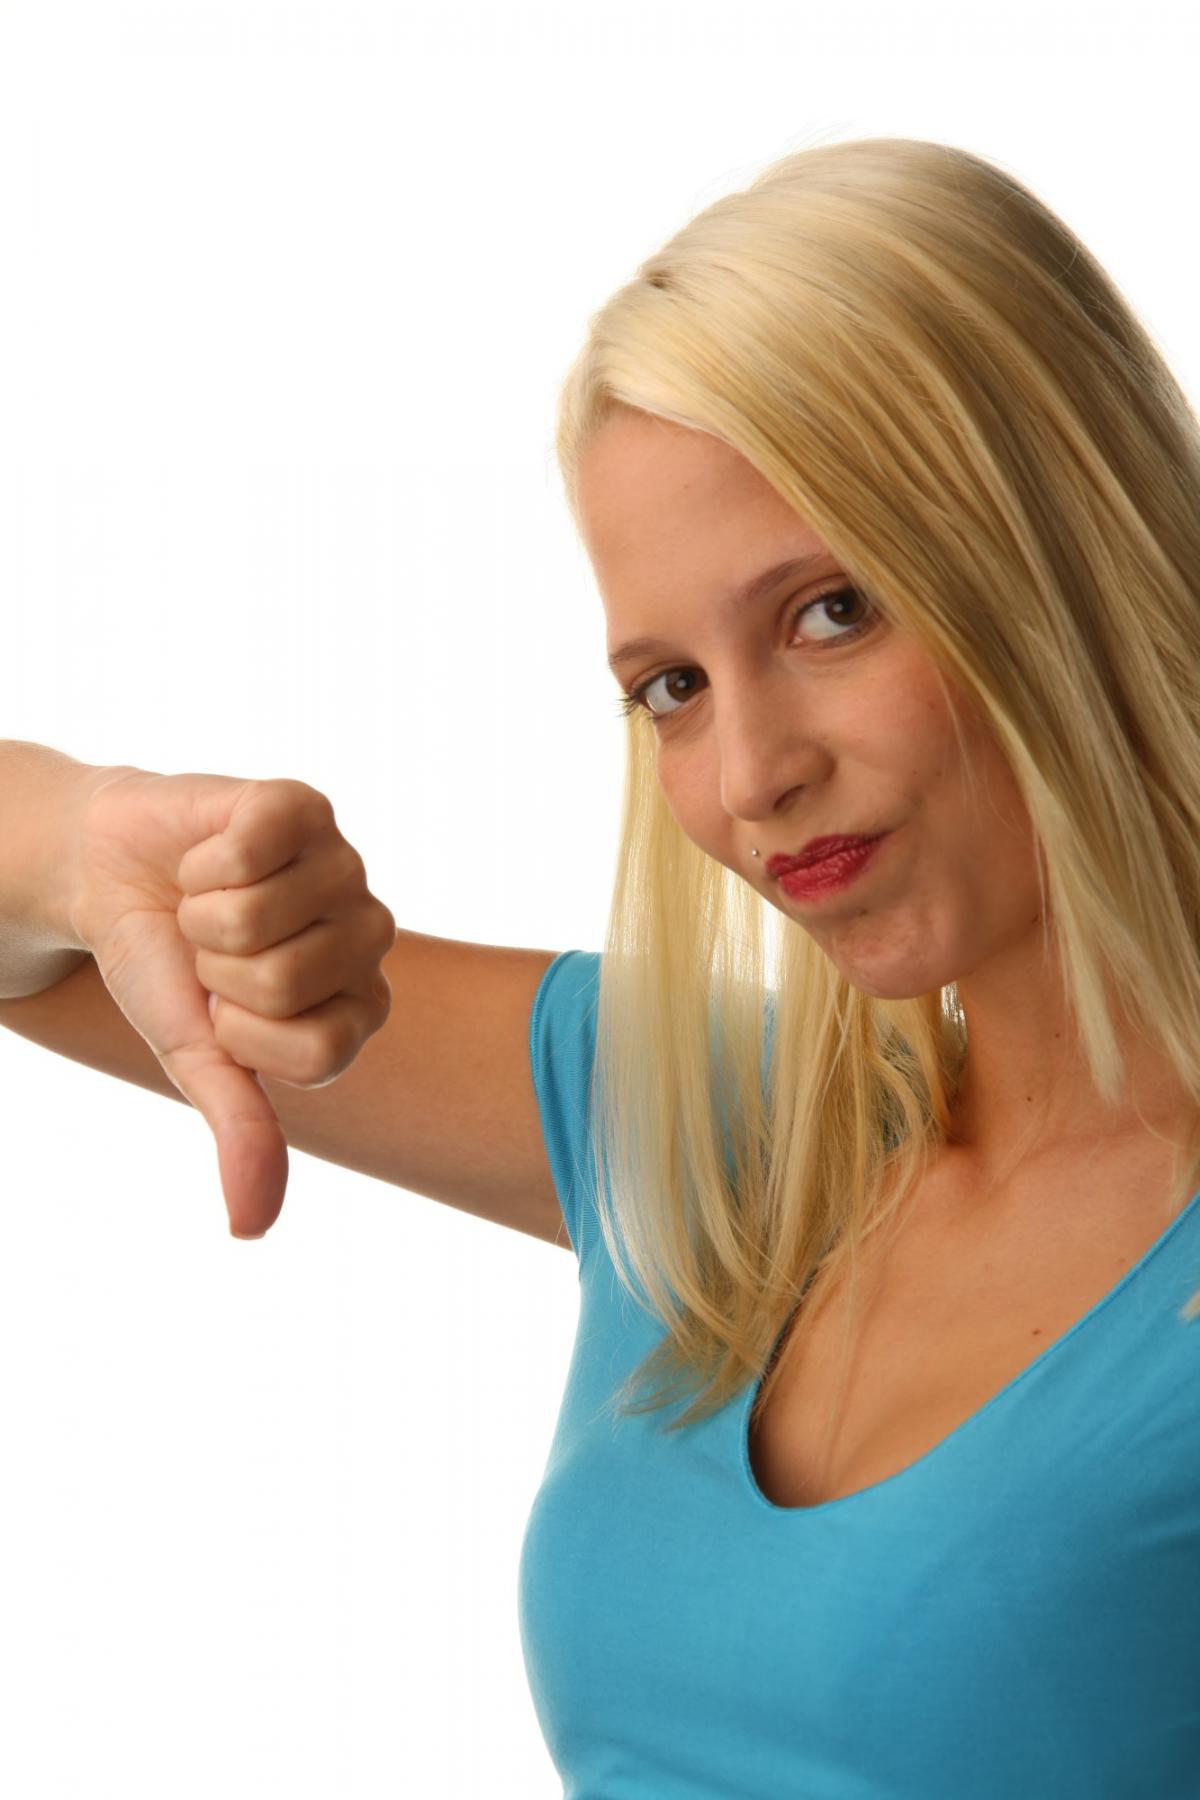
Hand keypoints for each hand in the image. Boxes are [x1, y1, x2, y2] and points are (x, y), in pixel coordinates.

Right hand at [67, 769, 396, 1238]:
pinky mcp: (303, 805)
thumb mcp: (198, 1058)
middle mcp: (368, 935)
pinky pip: (252, 844)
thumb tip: (250, 1227)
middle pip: (284, 981)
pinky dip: (203, 857)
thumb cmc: (167, 969)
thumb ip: (241, 1131)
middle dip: (214, 969)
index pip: (318, 1051)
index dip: (242, 1033)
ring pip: (257, 914)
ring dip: (204, 911)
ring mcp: (343, 864)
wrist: (111, 877)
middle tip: (212, 948)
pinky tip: (211, 854)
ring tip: (209, 900)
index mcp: (359, 1006)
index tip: (224, 1008)